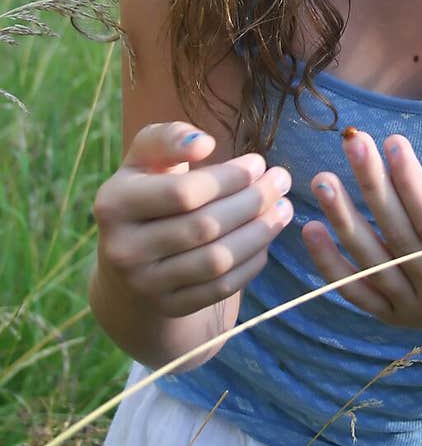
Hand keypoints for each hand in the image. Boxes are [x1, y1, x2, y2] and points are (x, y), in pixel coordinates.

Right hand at [92, 122, 292, 317]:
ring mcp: (145, 284)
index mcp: (113, 204)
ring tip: (284, 208)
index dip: (229, 178)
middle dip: (253, 201)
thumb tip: (202, 143)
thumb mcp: (146, 158)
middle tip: (280, 181)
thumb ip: (169, 138)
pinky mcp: (169, 307)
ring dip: (260, 232)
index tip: (258, 162)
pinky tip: (266, 238)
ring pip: (217, 260)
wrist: (128, 258)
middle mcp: (123, 249)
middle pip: (205, 227)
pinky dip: (252, 262)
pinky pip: (222, 287)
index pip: (183, 192)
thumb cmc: (149, 192)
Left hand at [301, 130, 421, 339]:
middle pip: (399, 237)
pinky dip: (329, 265)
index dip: (412, 184)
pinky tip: (309, 228)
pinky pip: (355, 294)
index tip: (394, 141)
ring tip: (323, 178)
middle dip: (374, 186)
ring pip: (371, 264)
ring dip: (343, 220)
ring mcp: (415, 314)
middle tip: (354, 141)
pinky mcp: (394, 320)